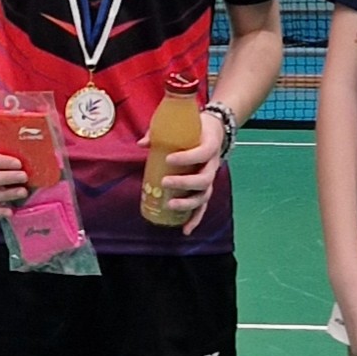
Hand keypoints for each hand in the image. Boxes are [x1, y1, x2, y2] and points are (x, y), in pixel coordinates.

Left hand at [139, 109, 224, 236]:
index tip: (169, 159)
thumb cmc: (195, 128)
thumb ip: (161, 132)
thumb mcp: (182, 125)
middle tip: (165, 182)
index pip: (202, 153)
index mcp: (210, 146)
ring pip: (203, 196)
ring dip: (188, 204)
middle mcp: (212, 165)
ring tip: (170, 206)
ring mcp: (210, 179)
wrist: (215, 131)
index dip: (187, 158)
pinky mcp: (206, 189)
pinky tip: (185, 230)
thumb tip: (142, 143)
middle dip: (184, 183)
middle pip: (203, 180)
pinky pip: (202, 207)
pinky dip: (195, 219)